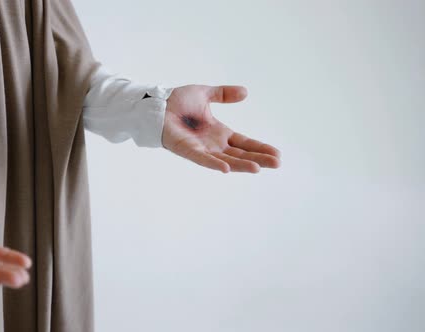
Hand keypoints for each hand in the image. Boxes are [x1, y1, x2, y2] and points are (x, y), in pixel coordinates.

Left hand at [162, 85, 280, 172]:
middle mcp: (212, 144)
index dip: (260, 148)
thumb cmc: (176, 101)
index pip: (244, 142)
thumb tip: (245, 92)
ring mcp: (201, 149)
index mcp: (218, 132)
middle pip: (240, 154)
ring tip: (259, 168)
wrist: (156, 104)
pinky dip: (214, 164)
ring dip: (241, 164)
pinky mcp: (187, 149)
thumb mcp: (205, 94)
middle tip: (277, 163)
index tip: (277, 153)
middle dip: (258, 159)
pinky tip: (226, 168)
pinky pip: (203, 159)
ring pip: (226, 160)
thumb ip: (224, 94)